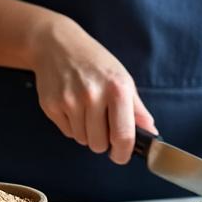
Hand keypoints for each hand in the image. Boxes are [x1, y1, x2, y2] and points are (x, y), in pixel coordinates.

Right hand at [29, 16, 155, 164]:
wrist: (57, 45)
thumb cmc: (95, 62)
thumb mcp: (123, 80)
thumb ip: (137, 110)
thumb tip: (151, 133)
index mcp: (116, 89)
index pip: (123, 136)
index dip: (123, 153)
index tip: (121, 155)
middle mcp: (92, 95)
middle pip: (99, 145)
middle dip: (103, 142)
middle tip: (103, 124)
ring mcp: (69, 101)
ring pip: (82, 140)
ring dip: (87, 133)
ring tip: (87, 110)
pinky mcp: (51, 106)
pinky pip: (67, 133)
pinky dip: (72, 126)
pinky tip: (73, 106)